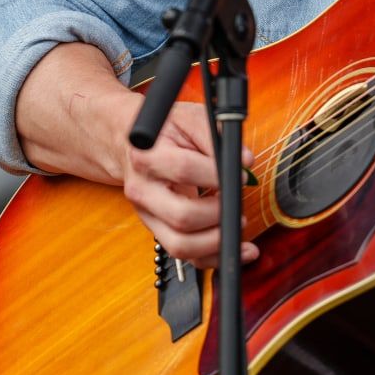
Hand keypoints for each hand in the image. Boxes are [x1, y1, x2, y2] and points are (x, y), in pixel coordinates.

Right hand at [119, 99, 259, 269]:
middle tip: (237, 199)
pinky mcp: (157, 230)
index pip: (184, 170)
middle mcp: (143, 190)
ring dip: (217, 240)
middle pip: (182, 216)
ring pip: (181, 245)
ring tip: (238, 221)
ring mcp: (147, 215)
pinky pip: (185, 255)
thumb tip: (244, 161)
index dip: (217, 174)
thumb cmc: (167, 130)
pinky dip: (214, 257)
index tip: (239, 173)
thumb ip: (216, 136)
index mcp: (147, 156)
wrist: (130, 144)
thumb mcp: (190, 118)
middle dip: (219, 213)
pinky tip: (238, 249)